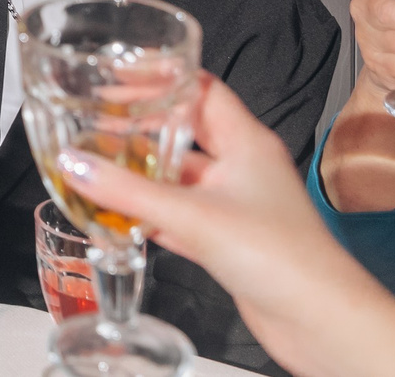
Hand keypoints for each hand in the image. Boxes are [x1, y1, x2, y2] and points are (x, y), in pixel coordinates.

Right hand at [64, 75, 394, 376]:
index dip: (163, 78)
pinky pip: (184, 218)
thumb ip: (129, 192)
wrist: (319, 319)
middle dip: (145, 128)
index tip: (120, 76)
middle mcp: (244, 168)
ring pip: (183, 179)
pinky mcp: (232, 242)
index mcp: (246, 142)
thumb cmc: (280, 256)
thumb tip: (76, 164)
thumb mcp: (192, 215)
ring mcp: (239, 206)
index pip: (201, 89)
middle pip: (187, 133)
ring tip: (101, 166)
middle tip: (100, 120)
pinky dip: (155, 216)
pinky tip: (125, 219)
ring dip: (146, 176)